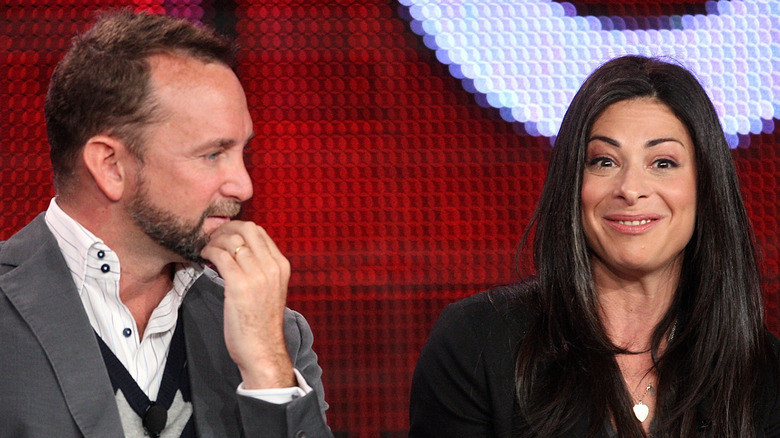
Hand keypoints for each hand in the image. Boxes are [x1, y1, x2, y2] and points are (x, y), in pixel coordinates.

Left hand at [200, 220, 295, 388]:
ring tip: (206, 249)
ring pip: (232, 240)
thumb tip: (241, 253)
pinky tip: (203, 257)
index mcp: (281, 265)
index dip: (237, 229)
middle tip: (212, 238)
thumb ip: (262, 269)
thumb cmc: (261, 323)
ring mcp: (257, 275)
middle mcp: (272, 266)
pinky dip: (209, 251)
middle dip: (225, 229)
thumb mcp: (270, 289)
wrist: (262, 349)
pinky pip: (221, 255)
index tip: (224, 236)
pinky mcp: (240, 285)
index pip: (259, 232)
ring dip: (214, 241)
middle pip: (247, 229)